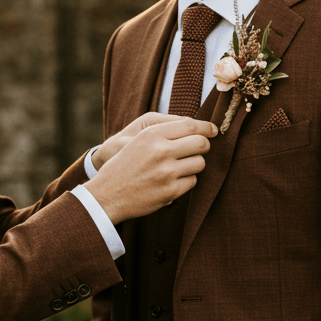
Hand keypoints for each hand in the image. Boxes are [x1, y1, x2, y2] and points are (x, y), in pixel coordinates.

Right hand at [84, 118, 217, 223]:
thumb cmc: (124, 166)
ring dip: (194, 164)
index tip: (213, 130)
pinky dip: (186, 181)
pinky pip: (193, 181)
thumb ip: (165, 132)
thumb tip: (199, 128)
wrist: (107, 195)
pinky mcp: (171, 191)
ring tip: (180, 167)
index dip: (206, 127)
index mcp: (151, 134)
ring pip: (200, 163)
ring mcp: (166, 172)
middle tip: (198, 150)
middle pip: (201, 143)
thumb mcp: (138, 141)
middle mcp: (160, 151)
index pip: (190, 125)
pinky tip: (173, 181)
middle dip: (204, 146)